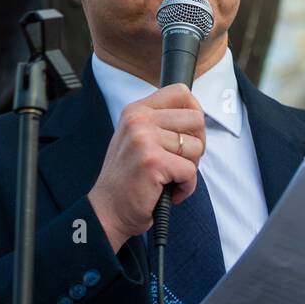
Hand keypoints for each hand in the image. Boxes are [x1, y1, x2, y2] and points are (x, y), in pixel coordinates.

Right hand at [88, 83, 205, 251]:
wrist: (108, 211)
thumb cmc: (128, 179)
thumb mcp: (137, 138)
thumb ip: (161, 123)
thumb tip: (197, 115)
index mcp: (136, 110)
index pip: (180, 92)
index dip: (193, 113)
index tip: (187, 134)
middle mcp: (138, 120)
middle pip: (196, 119)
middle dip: (195, 145)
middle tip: (178, 162)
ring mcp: (144, 139)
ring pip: (196, 147)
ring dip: (189, 169)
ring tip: (168, 178)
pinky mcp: (153, 162)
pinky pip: (191, 171)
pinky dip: (186, 187)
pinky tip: (169, 192)